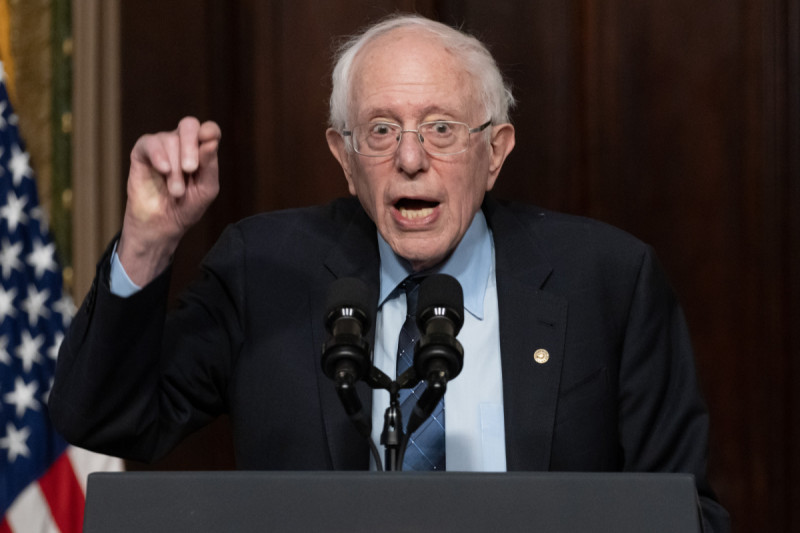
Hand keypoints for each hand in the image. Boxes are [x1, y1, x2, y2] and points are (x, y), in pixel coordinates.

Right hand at [117, 117, 220, 285]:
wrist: (162, 225)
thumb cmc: (187, 207)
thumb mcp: (206, 189)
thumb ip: (209, 165)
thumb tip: (211, 140)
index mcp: (201, 150)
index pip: (208, 130)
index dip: (210, 131)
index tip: (210, 139)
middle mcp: (181, 143)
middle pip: (188, 125)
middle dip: (190, 146)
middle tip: (191, 169)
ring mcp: (161, 146)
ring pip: (170, 140)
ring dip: (175, 169)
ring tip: (176, 191)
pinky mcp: (142, 153)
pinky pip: (149, 143)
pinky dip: (158, 155)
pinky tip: (164, 169)